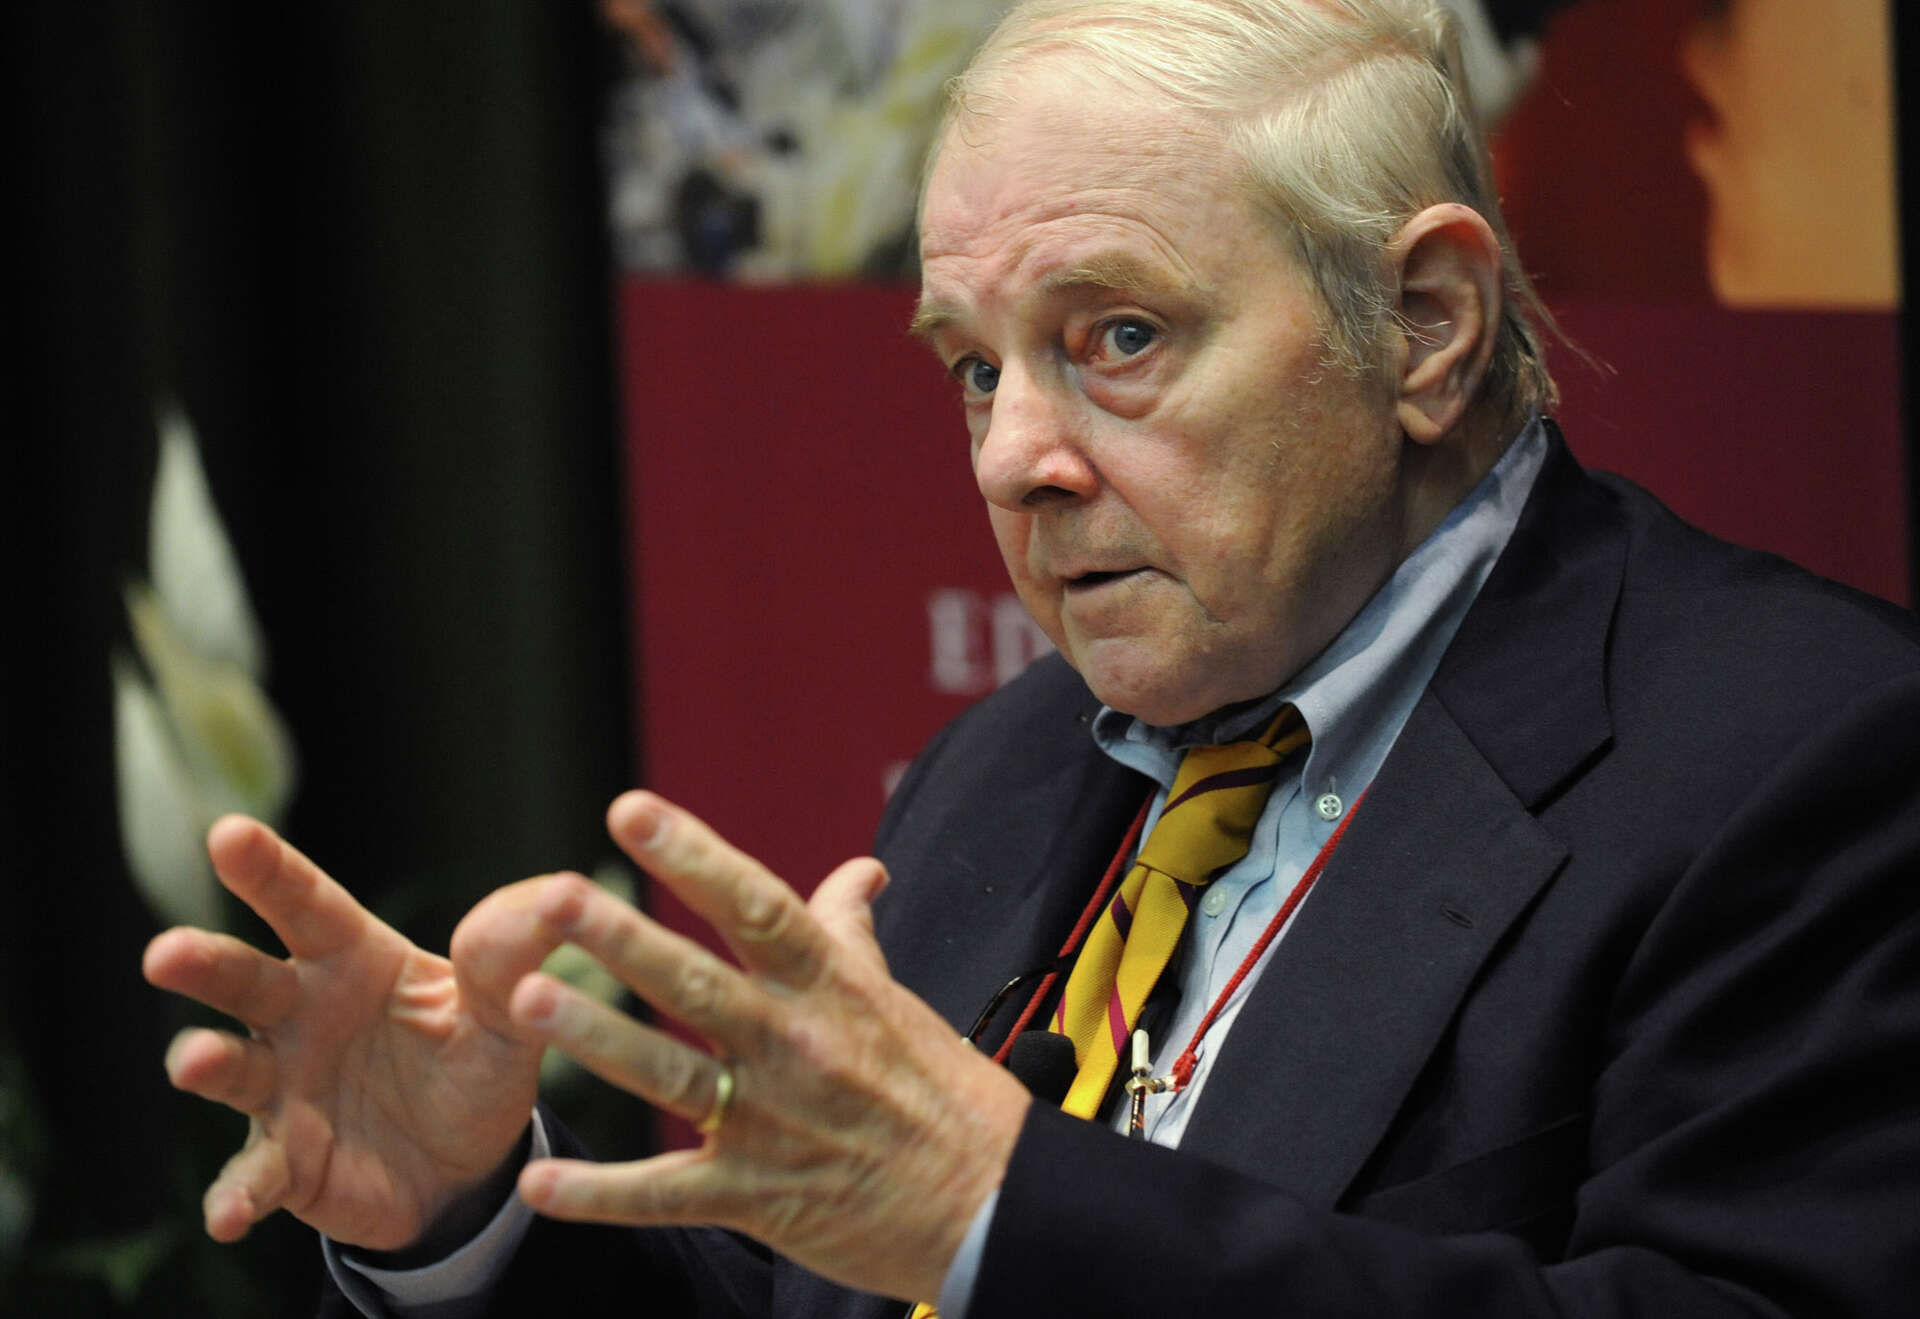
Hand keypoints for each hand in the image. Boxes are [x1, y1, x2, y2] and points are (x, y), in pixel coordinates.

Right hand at [143, 817, 547, 1249]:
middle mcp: (301, 1016)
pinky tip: (229, 1214)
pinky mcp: (287, 1164)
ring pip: (231, 1069)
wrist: (469, 1166)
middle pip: (245, 979)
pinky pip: (254, 1178)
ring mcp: (284, 1091)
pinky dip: (236, 1195)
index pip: (305, 904)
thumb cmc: (472, 1062)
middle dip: (204, 965)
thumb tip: (566, 893)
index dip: (267, 870)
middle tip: (165, 952)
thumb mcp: (508, 1010)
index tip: (228, 832)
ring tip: (193, 1060)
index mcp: (352, 960)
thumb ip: (519, 957)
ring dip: (204, 1064)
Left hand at [498, 790, 1031, 1303]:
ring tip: (523, 1001)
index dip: (693, 856)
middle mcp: (796, 1045)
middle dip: (623, 939)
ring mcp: (772, 1124)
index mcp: (829, 988)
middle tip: (555, 896)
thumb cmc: (944, 1094)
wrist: (992, 1205)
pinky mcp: (757, 1197)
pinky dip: (600, 1194)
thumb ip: (850, 933)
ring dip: (595, 1039)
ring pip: (670, 1076)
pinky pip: (665, 1196)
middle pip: (697, 983)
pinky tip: (537, 1181)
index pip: (755, 906)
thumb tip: (860, 870)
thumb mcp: (896, 1000)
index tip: (632, 811)